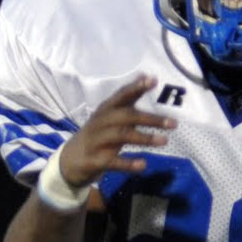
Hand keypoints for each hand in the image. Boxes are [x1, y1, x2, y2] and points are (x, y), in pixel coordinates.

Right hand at [56, 74, 175, 189]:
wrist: (67, 161)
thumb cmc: (95, 136)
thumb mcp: (108, 117)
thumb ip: (126, 100)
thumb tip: (146, 77)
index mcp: (105, 111)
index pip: (121, 96)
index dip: (136, 87)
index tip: (153, 80)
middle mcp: (100, 123)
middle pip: (126, 117)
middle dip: (150, 119)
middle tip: (173, 123)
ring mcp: (96, 142)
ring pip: (121, 136)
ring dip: (144, 138)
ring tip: (164, 141)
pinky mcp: (93, 161)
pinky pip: (112, 161)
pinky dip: (128, 163)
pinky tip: (143, 165)